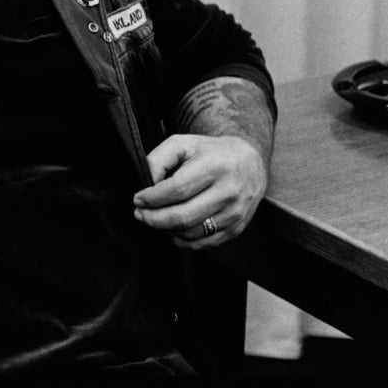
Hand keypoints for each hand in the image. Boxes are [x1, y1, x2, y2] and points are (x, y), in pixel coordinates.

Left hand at [132, 134, 266, 248]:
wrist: (250, 163)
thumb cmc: (210, 153)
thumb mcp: (182, 144)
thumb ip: (158, 160)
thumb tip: (145, 184)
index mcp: (214, 166)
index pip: (177, 190)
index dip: (152, 199)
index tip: (138, 199)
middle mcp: (228, 191)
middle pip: (182, 216)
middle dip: (153, 218)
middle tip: (140, 214)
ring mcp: (234, 213)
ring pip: (191, 233)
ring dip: (165, 230)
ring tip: (156, 219)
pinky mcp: (236, 229)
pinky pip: (203, 243)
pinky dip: (182, 240)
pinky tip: (172, 229)